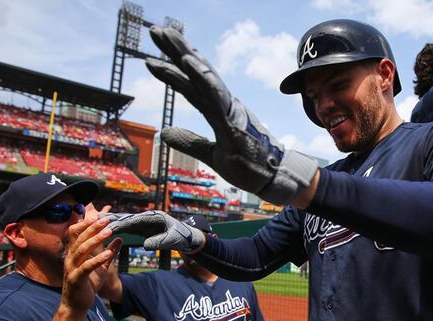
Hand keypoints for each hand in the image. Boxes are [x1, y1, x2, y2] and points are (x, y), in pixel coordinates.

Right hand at [61, 215, 118, 312]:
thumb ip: (109, 252)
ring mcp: (71, 269)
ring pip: (82, 250)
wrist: (77, 306)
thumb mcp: (101, 266)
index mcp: (74, 254)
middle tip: (107, 219)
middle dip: (93, 228)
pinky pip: (86, 267)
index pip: (75, 234)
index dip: (85, 224)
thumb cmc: (87, 285)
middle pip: (80, 239)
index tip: (98, 215)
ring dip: (96, 240)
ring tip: (109, 232)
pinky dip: (97, 259)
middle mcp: (70, 259)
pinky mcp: (75, 280)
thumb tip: (119, 239)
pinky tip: (108, 254)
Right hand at [104, 210, 204, 250]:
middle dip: (112, 219)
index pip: (135, 220)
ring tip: (95, 223)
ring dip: (112, 223)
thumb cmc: (182, 237)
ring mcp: (145, 222)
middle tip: (95, 221)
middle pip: (128, 218)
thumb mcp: (172, 240)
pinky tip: (106, 230)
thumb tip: (145, 245)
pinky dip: (117, 228)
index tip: (109, 226)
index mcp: (155, 217)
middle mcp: (148, 217)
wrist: (188, 237)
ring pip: (126, 222)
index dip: (122, 223)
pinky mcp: (143, 228)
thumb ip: (159, 242)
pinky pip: (128, 227)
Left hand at [145, 26, 317, 204]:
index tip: (159, 46)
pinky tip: (188, 63)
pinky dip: (202, 78)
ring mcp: (229, 111)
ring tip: (167, 37)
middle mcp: (225, 104)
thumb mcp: (212, 155)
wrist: (275, 178)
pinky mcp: (232, 122)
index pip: (194, 83)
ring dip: (184, 56)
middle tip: (157, 30)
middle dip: (177, 49)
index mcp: (220, 109)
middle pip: (198, 72)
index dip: (176, 64)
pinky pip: (215, 97)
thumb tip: (165, 132)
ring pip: (203, 78)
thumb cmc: (249, 165)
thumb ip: (190, 141)